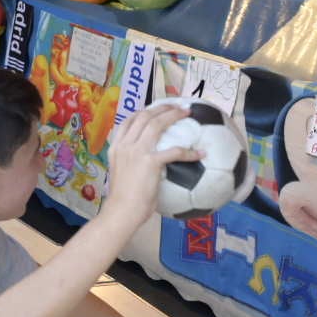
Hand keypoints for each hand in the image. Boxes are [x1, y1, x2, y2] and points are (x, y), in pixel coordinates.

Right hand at [101, 104, 200, 226]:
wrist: (122, 211)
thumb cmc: (123, 201)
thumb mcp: (121, 175)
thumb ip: (132, 164)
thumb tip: (148, 166)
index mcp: (116, 147)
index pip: (127, 121)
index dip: (143, 111)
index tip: (155, 109)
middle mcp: (125, 145)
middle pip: (144, 116)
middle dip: (161, 107)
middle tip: (176, 106)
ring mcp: (137, 151)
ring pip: (156, 124)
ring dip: (174, 115)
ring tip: (187, 113)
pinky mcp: (150, 162)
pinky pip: (174, 151)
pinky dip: (189, 152)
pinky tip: (200, 153)